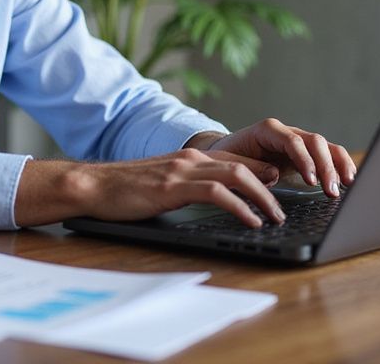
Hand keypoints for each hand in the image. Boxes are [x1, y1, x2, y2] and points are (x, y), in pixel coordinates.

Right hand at [15, 150, 286, 228]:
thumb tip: (215, 199)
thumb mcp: (164, 184)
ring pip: (237, 176)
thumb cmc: (126, 190)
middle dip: (271, 186)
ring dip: (262, 197)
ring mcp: (183, 170)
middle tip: (285, 207)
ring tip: (275, 217)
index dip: (263, 172)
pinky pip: (217, 193)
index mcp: (190, 158)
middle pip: (244, 166)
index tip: (282, 186)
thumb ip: (189, 185)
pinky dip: (240, 207)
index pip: (236, 160)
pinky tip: (250, 221)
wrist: (93, 185)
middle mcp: (191, 159)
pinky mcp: (174, 186)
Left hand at [188, 119, 356, 197]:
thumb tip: (274, 176)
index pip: (293, 141)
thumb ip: (252, 167)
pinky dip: (340, 165)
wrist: (227, 152)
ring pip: (326, 146)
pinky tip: (349, 180)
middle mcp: (287, 132)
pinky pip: (329, 154)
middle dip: (326, 166)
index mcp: (268, 130)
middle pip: (314, 141)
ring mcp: (299, 141)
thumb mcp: (234, 162)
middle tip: (331, 191)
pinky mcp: (307, 153)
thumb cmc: (229, 157)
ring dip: (338, 166)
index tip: (311, 181)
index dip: (304, 160)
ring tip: (347, 186)